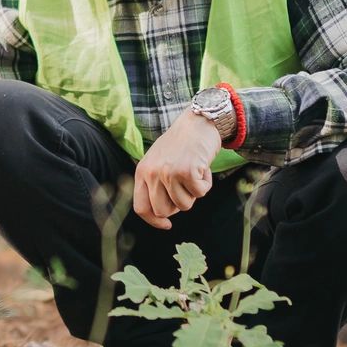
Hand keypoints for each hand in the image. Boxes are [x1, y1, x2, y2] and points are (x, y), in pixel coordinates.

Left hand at [132, 110, 221, 228]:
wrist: (199, 122)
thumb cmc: (181, 144)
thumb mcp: (159, 161)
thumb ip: (155, 184)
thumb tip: (161, 215)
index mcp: (142, 171)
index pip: (141, 207)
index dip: (154, 220)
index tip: (166, 224)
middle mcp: (152, 173)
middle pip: (163, 210)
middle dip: (178, 204)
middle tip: (185, 186)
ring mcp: (169, 173)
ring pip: (184, 205)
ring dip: (194, 192)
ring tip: (193, 172)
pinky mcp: (187, 172)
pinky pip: (200, 194)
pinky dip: (206, 183)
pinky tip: (202, 167)